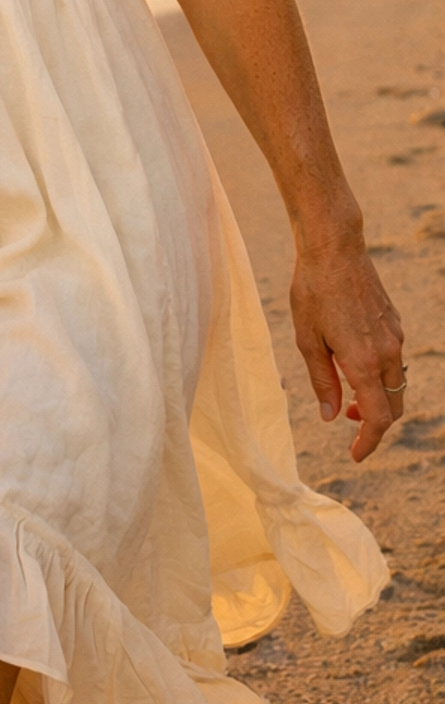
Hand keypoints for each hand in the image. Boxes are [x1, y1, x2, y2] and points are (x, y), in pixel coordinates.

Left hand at [290, 235, 404, 462]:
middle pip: (394, 406)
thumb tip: (330, 417)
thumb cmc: (313, 291)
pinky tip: (353, 361)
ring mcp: (394, 337)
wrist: (334, 248)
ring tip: (347, 394)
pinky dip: (379, 374)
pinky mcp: (394, 323)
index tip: (355, 455)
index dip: (369, 443)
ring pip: (396, 383)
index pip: (379, 419)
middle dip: (375, 424)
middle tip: (347, 422)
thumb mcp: (307, 340)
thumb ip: (322, 381)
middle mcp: (387, 353)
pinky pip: (393, 360)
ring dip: (377, 398)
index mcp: (364, 362)